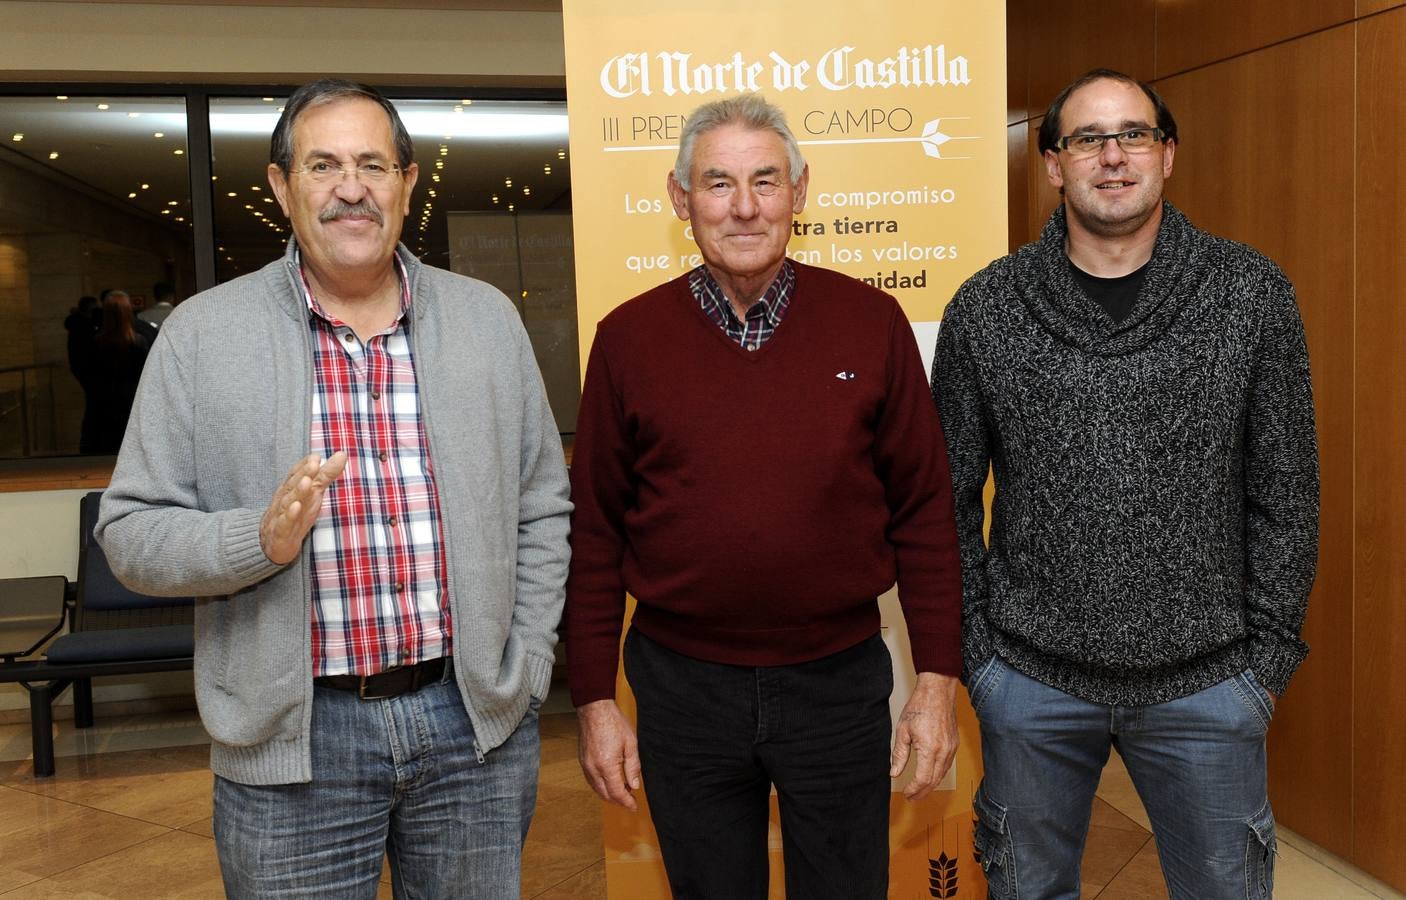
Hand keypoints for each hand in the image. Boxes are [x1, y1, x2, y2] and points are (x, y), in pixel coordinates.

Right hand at [260, 452, 346, 564]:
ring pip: (289, 502)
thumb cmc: (298, 512)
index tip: (316, 456)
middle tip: (314, 464)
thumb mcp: (314, 492)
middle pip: (295, 485)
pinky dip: (290, 515)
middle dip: (304, 473)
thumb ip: (326, 473)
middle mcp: (286, 498)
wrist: (274, 542)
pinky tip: (297, 507)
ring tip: (307, 481)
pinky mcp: (281, 533)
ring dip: (298, 491)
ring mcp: (282, 515)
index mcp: (293, 488)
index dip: (306, 465)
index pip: (297, 473)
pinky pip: (285, 523)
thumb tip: (342, 454)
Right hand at [576, 699, 641, 810]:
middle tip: (630, 801)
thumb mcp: (631, 744)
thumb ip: (633, 767)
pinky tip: (609, 783)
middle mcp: (593, 769)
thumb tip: (634, 785)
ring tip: (622, 793)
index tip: (634, 806)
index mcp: (607, 765)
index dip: (626, 802)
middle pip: (605, 794)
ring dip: (609, 794)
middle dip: (617, 801)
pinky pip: (591, 780)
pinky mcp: (582, 760)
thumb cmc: (613, 723)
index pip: (616, 792)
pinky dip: (600, 786)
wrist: (595, 710)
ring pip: (596, 789)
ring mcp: (585, 765)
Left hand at [891, 671, 958, 800]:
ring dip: (931, 786)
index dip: (913, 789)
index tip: (906, 793)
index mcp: (929, 749)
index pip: (922, 779)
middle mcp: (943, 752)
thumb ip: (899, 754)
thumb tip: (894, 773)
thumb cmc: (920, 707)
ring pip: (942, 775)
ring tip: (919, 791)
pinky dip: (938, 775)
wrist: (937, 693)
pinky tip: (930, 776)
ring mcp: (951, 749)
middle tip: (911, 797)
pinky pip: (947, 766)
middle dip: (922, 792)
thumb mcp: (903, 731)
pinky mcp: (954, 745)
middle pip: (934, 781)